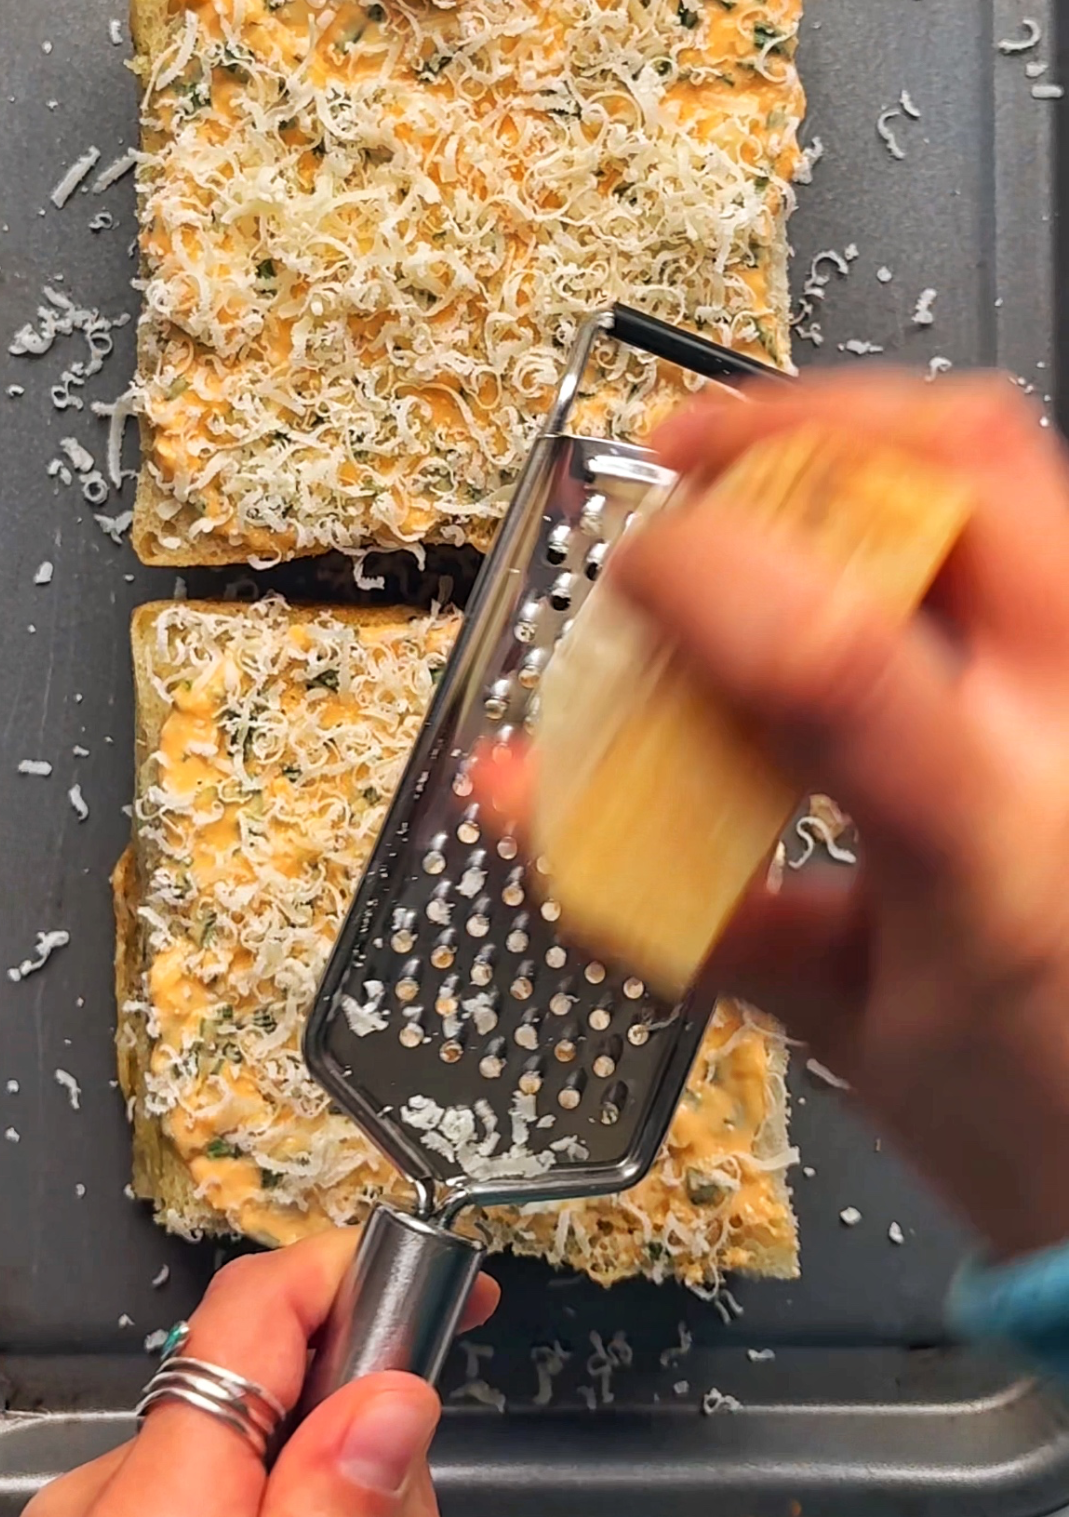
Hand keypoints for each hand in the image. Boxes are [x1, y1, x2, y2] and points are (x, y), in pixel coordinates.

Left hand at [25, 1229, 497, 1516]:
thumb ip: (337, 1506)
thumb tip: (395, 1394)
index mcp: (145, 1494)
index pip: (255, 1304)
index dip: (361, 1270)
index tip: (456, 1289)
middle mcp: (100, 1486)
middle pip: (268, 1372)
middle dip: (361, 1407)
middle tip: (410, 1496)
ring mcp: (95, 1511)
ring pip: (248, 1433)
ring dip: (325, 1467)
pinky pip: (214, 1478)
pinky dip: (276, 1496)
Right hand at [606, 371, 1068, 1260]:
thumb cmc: (1043, 1112)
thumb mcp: (853, 1034)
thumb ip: (685, 913)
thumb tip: (527, 805)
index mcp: (991, 848)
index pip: (840, 658)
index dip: (706, 578)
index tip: (626, 565)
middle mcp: (1068, 730)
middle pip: (966, 466)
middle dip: (802, 429)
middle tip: (686, 460)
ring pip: (1007, 463)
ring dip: (860, 441)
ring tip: (748, 476)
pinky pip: (1019, 519)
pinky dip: (911, 494)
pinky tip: (838, 536)